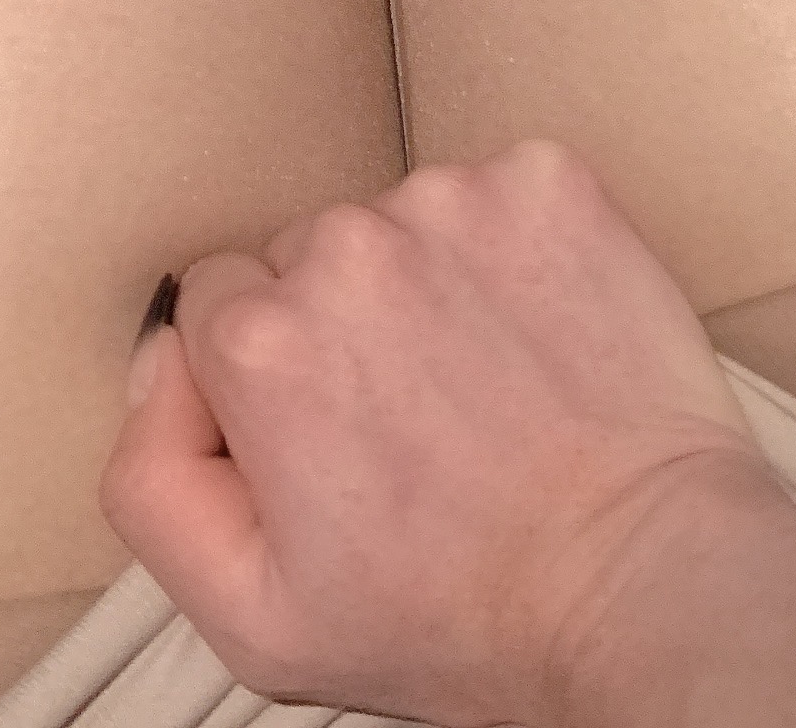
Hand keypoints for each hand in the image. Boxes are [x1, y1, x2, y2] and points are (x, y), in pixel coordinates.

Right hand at [98, 139, 785, 724]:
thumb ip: (150, 479)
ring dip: (428, 283)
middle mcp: (344, 245)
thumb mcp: (251, 614)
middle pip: (306, 256)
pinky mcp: (548, 181)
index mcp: (258, 339)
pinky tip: (542, 335)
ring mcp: (453, 200)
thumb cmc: (458, 615)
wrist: (646, 584)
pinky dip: (513, 251)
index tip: (329, 439)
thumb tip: (155, 357)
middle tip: (415, 424)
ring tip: (488, 386)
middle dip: (343, 325)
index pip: (216, 306)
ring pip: (401, 222)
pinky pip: (496, 193)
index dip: (268, 382)